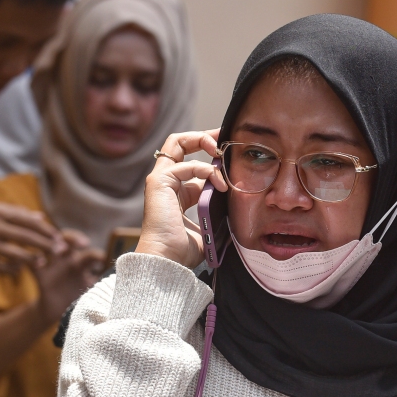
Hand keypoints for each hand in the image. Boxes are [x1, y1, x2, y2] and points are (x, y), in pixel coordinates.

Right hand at [0, 201, 60, 273]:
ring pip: (16, 254)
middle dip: (46, 245)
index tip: (59, 237)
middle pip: (26, 237)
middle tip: (61, 251)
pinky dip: (14, 269)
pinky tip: (20, 268)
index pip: (28, 220)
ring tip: (42, 262)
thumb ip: (16, 213)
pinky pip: (2, 267)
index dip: (46, 230)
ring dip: (33, 260)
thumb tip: (41, 217)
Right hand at [32, 230, 104, 322]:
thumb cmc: (80, 301)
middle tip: (84, 244)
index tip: (104, 260)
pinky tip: (39, 262)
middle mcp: (68, 260)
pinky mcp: (40, 275)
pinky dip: (33, 260)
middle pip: (69, 239)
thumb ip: (104, 287)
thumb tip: (121, 285)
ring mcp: (52, 266)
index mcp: (83, 264)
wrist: (59, 316)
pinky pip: (32, 263)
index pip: (91, 253)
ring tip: (60, 250)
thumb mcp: (92, 294)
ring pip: (49, 244)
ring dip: (54, 244)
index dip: (98, 255)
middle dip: (75, 238)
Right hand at [136, 129, 227, 267]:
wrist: (167, 260)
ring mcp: (161, 180)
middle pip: (181, 143)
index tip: (231, 154)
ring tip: (222, 154)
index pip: (194, 164)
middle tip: (225, 137)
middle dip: (204, 136)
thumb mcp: (208, 227)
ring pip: (178, 142)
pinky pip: (185, 165)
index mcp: (178, 193)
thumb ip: (218, 213)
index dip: (213, 156)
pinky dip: (206, 170)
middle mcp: (167, 182)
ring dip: (203, 142)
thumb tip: (237, 208)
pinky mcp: (158, 182)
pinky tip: (219, 183)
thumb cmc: (183, 251)